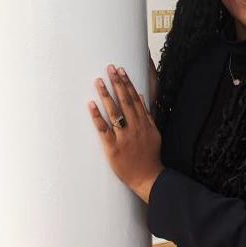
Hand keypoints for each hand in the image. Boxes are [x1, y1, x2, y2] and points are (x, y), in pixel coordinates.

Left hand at [88, 64, 164, 202]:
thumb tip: (142, 96)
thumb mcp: (154, 134)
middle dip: (117, 83)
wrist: (148, 178)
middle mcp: (135, 128)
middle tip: (109, 68)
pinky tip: (91, 105)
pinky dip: (97, 116)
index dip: (128, 84)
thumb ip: (148, 115)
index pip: (135, 99)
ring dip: (106, 95)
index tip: (121, 71)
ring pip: (114, 112)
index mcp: (145, 124)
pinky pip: (104, 129)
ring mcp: (124, 138)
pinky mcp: (113, 148)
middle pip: (125, 102)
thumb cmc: (150, 156)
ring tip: (99, 81)